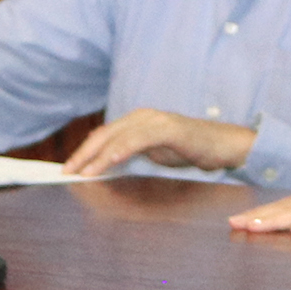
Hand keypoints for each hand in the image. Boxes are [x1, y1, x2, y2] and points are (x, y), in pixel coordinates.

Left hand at [62, 109, 256, 175]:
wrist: (224, 145)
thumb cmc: (191, 149)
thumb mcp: (154, 153)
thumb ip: (132, 154)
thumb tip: (107, 163)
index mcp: (136, 121)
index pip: (102, 136)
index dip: (83, 152)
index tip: (67, 170)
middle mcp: (143, 116)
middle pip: (104, 134)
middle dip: (83, 154)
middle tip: (66, 172)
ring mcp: (156, 121)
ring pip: (119, 136)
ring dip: (98, 155)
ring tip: (84, 173)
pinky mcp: (169, 128)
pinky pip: (141, 138)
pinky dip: (124, 148)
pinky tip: (112, 160)